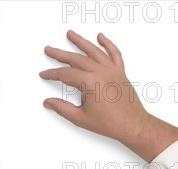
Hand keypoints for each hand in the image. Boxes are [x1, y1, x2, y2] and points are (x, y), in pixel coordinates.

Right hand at [40, 30, 177, 161]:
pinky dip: (108, 44)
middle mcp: (101, 73)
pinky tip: (101, 37)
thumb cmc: (111, 123)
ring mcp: (112, 71)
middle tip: (50, 50)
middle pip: (76, 58)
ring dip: (80, 41)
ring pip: (93, 51)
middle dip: (60, 54)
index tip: (45, 74)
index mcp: (91, 83)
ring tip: (70, 34)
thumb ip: (62, 108)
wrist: (132, 125)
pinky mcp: (120, 72)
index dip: (52, 73)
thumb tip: (49, 102)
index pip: (65, 74)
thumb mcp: (80, 118)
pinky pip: (114, 53)